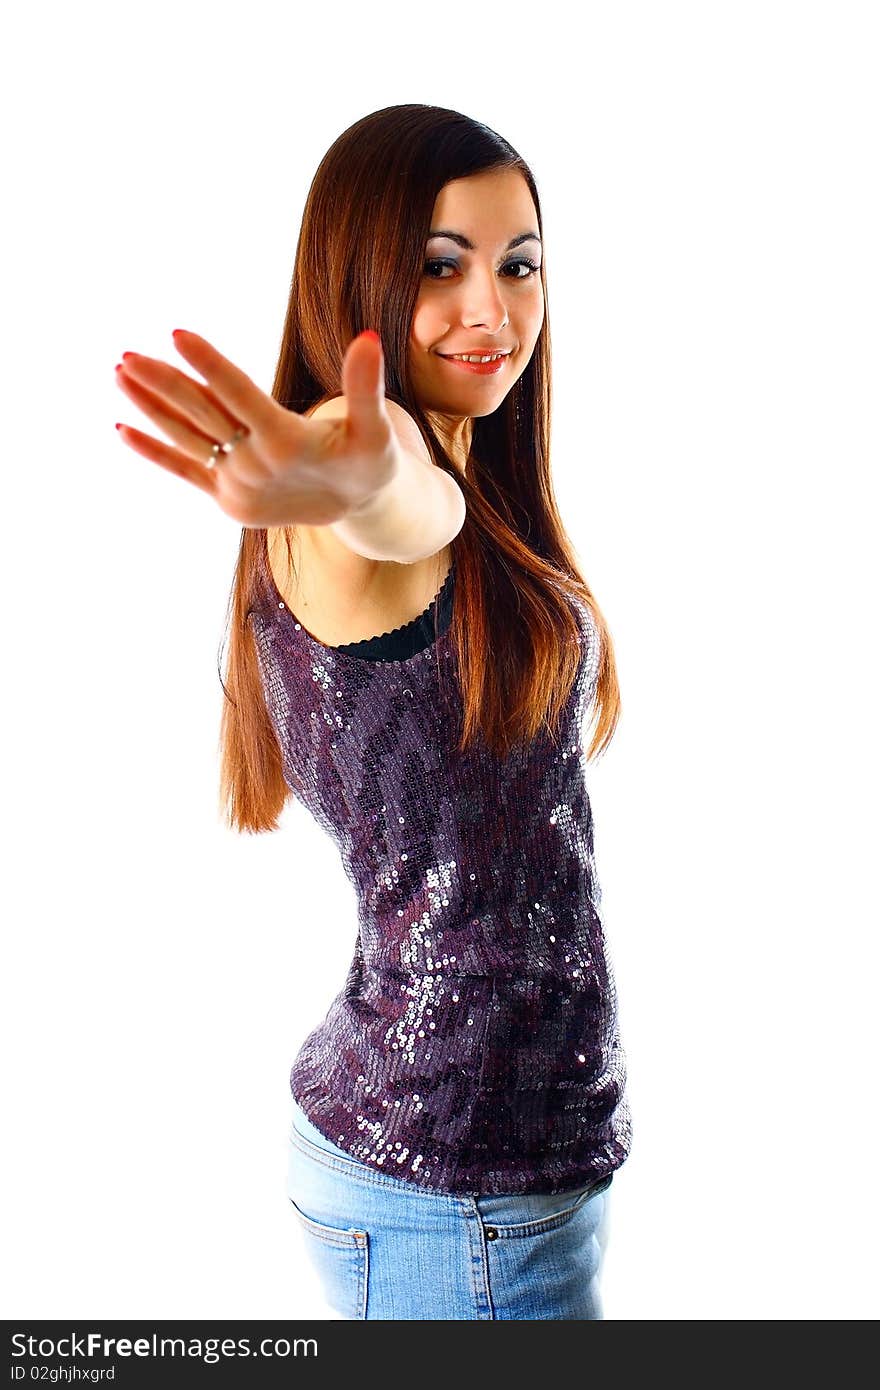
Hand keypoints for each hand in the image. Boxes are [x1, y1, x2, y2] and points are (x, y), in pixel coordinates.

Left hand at [113, 329, 399, 526]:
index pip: (240, 394)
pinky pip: (184, 470)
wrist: (359, 512)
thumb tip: (371, 337)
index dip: (210, 363)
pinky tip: (122, 428)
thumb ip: (365, 385)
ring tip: (120, 374)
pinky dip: (154, 451)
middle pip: (202, 414)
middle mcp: (254, 463)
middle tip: (127, 354)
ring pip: (186, 438)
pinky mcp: (228, 498)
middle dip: (163, 383)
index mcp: (287, 443)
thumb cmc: (369, 462)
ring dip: (151, 407)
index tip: (177, 334)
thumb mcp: (375, 428)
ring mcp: (237, 483)